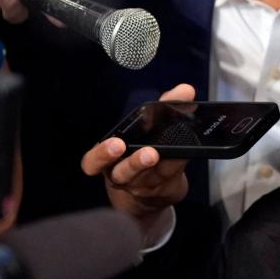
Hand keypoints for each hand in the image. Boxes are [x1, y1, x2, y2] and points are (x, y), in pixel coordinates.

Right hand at [81, 83, 195, 235]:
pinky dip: (178, 165)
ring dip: (162, 167)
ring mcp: (143, 184)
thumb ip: (164, 105)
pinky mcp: (163, 188)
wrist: (153, 186)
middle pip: (123, 173)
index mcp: (110, 159)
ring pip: (148, 179)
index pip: (94, 162)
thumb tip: (185, 90)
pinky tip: (185, 155)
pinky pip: (169, 179)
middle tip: (149, 152)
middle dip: (135, 162)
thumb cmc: (142, 149)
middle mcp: (122, 174)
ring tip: (166, 154)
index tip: (115, 143)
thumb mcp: (146, 127)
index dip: (101, 155)